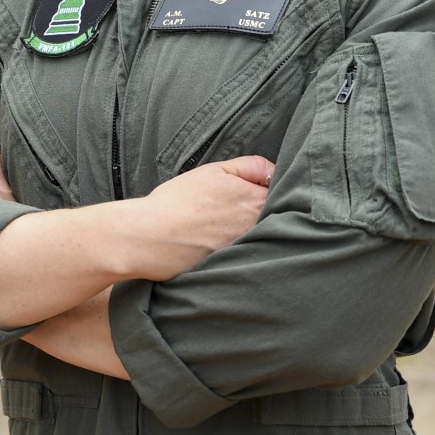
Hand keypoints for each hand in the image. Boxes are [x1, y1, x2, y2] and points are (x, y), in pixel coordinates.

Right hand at [128, 155, 273, 279]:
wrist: (150, 237)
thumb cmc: (178, 201)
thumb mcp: (215, 170)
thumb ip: (250, 167)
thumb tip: (272, 171)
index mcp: (257, 202)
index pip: (283, 194)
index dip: (270, 190)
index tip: (256, 189)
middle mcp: (258, 229)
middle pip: (276, 219)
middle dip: (264, 212)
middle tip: (236, 208)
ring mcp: (247, 251)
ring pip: (262, 237)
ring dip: (253, 231)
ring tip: (224, 225)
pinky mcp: (234, 268)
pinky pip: (247, 256)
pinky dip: (240, 250)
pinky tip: (218, 243)